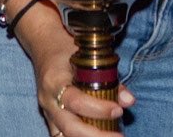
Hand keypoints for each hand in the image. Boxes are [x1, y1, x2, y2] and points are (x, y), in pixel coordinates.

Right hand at [19, 5, 131, 135]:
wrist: (43, 45)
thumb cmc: (67, 48)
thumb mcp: (87, 55)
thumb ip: (109, 77)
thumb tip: (129, 100)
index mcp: (54, 81)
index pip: (76, 101)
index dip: (98, 109)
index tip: (118, 110)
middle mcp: (48, 101)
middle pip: (69, 127)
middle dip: (96, 136)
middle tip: (119, 136)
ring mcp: (47, 113)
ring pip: (63, 136)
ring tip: (111, 136)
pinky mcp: (50, 120)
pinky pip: (61, 136)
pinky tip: (98, 135)